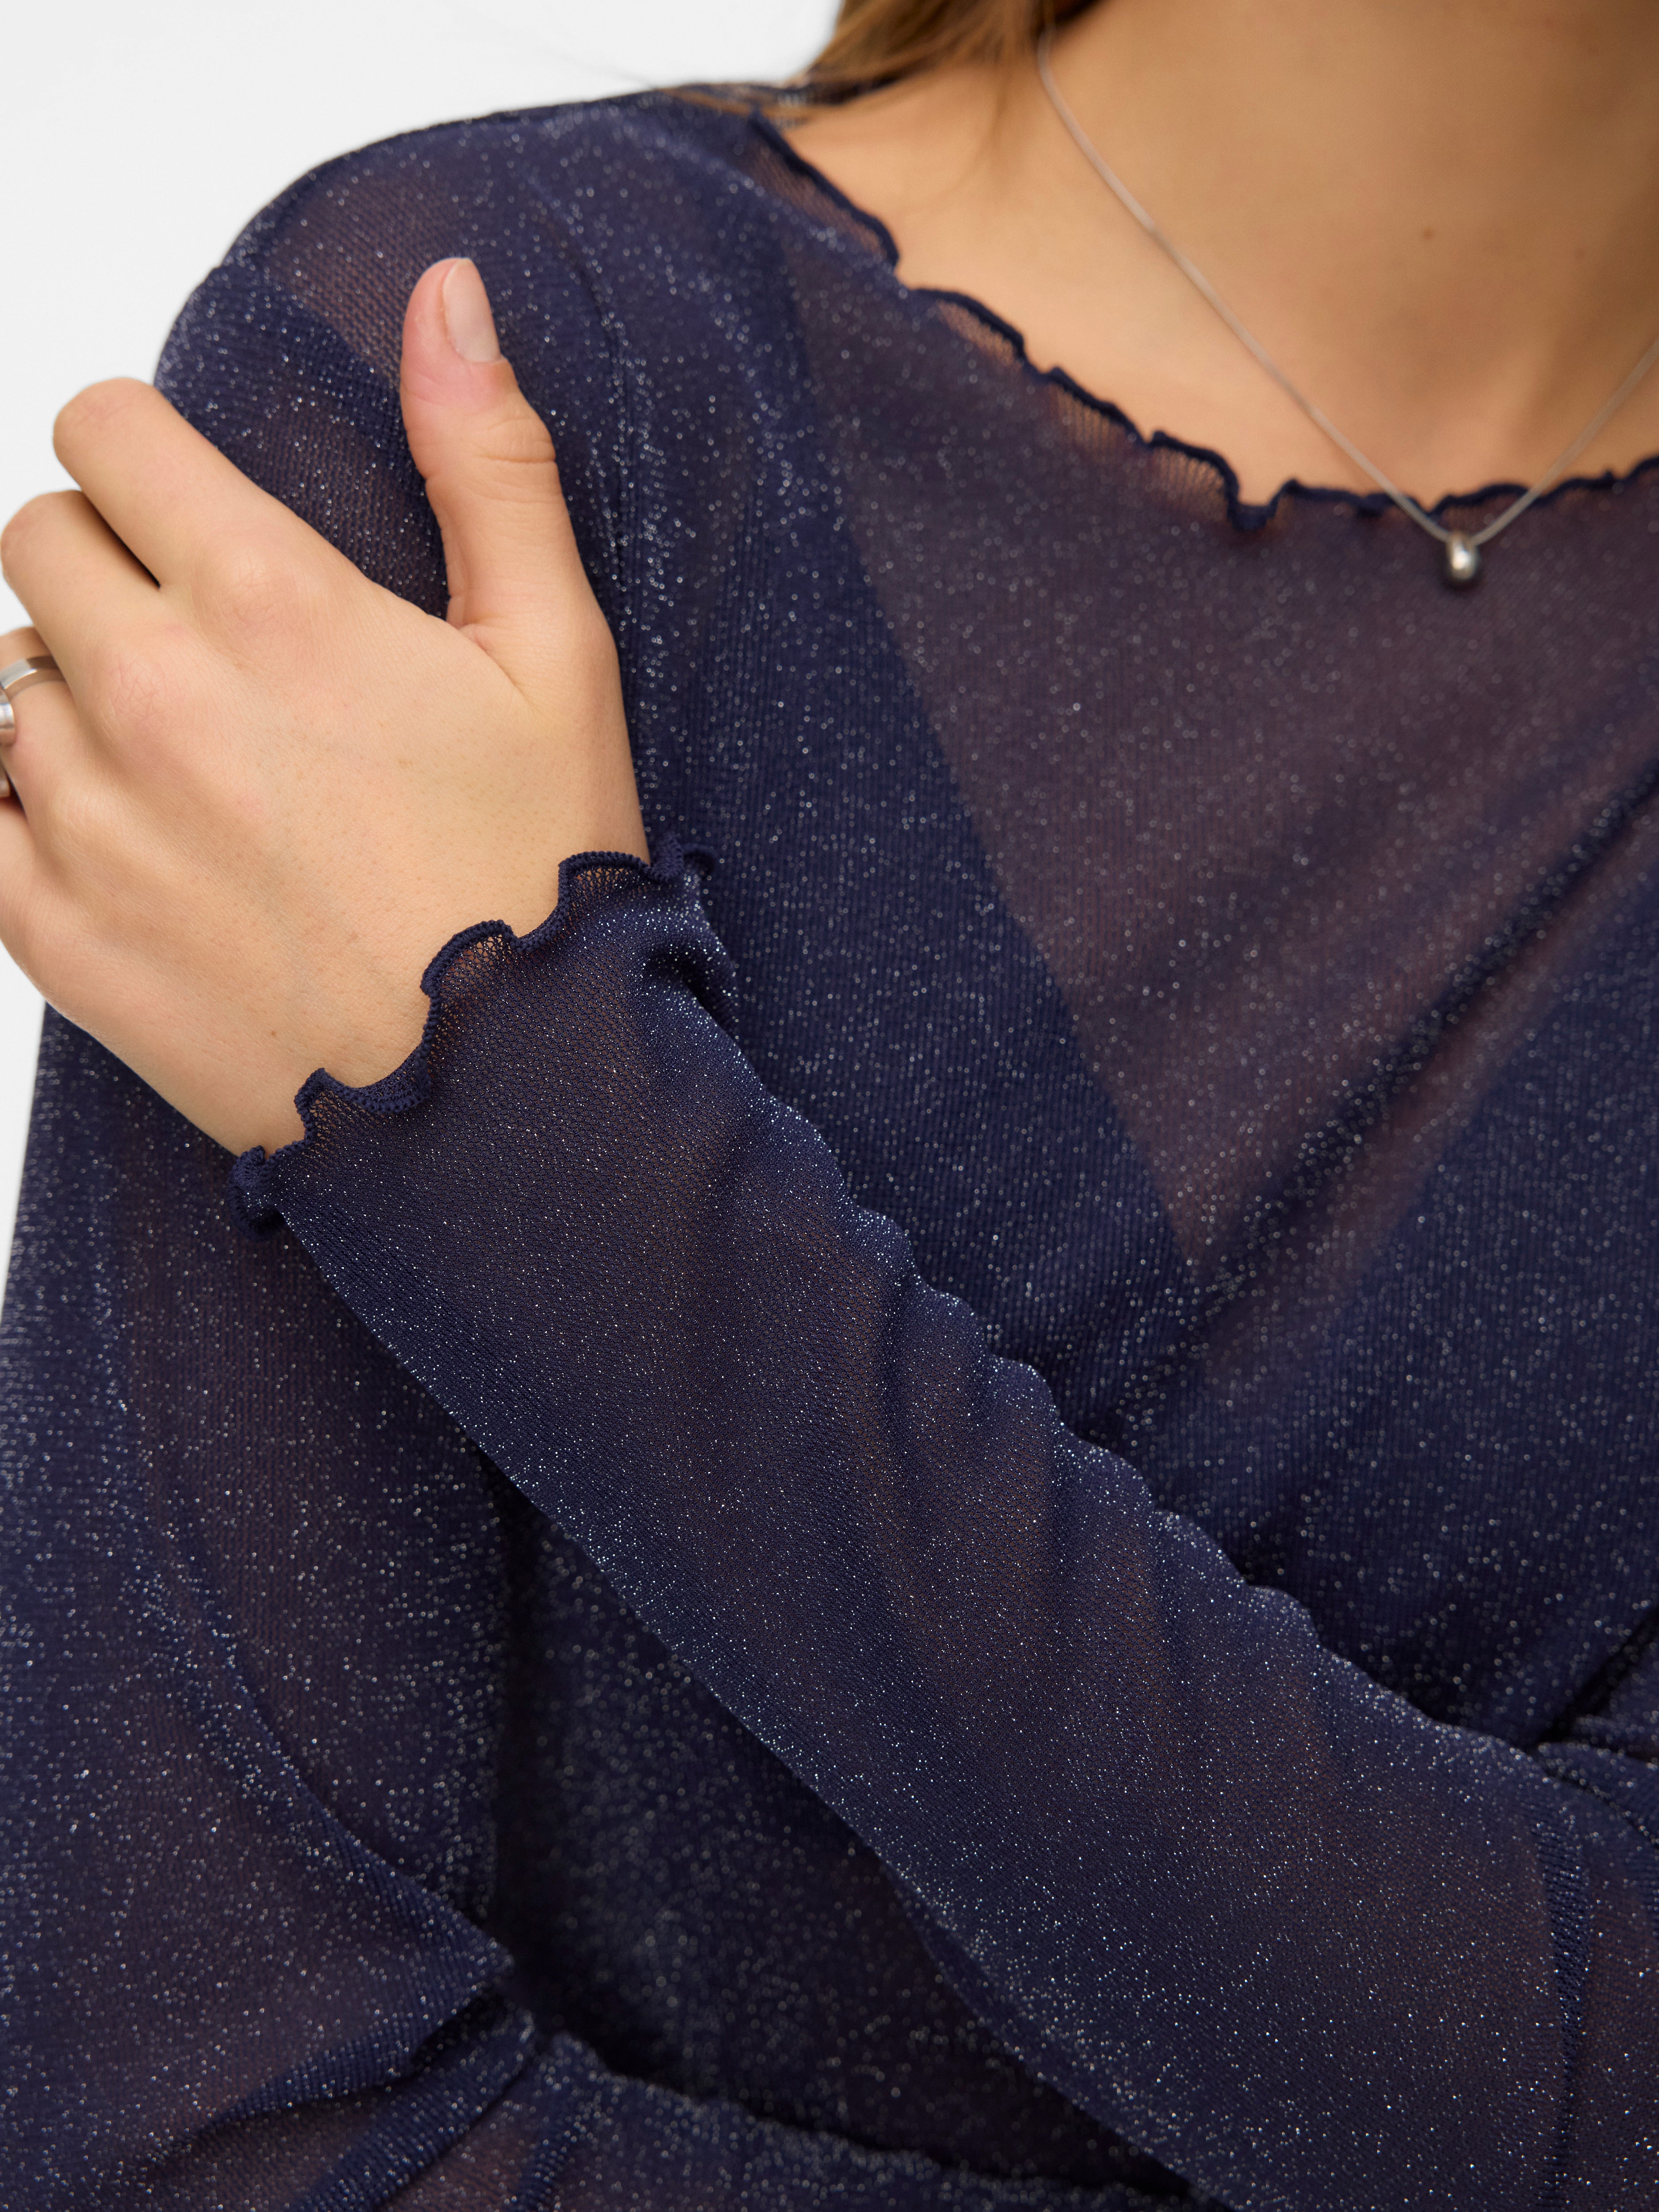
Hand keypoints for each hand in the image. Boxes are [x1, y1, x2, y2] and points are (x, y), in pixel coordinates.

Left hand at [0, 257, 645, 1156]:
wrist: (502, 1106)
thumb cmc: (539, 880)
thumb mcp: (558, 656)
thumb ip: (488, 461)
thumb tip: (447, 294)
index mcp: (270, 606)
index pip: (104, 432)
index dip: (143, 448)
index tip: (188, 502)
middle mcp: (152, 697)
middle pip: (36, 542)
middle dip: (106, 562)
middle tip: (203, 642)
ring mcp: (87, 821)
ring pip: (3, 682)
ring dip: (75, 697)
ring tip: (187, 766)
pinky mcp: (53, 933)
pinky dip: (21, 805)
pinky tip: (120, 834)